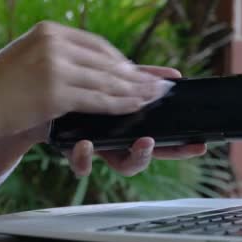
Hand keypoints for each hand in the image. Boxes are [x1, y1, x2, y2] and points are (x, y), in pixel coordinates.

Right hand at [0, 21, 173, 142]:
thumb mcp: (27, 59)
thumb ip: (57, 58)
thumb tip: (89, 68)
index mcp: (49, 31)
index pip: (97, 45)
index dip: (121, 60)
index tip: (137, 71)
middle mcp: (55, 43)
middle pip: (107, 61)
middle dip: (136, 75)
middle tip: (160, 83)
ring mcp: (55, 66)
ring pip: (106, 80)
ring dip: (134, 90)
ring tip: (154, 96)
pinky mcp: (55, 92)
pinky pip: (97, 99)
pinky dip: (119, 104)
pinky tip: (135, 107)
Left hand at [64, 66, 206, 176]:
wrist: (42, 99)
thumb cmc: (83, 94)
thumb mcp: (114, 84)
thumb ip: (142, 80)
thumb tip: (172, 76)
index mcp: (130, 128)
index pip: (163, 141)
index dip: (181, 146)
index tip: (199, 144)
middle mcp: (118, 143)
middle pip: (145, 158)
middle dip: (156, 154)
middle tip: (154, 143)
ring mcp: (100, 150)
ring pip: (121, 166)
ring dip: (132, 158)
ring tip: (135, 144)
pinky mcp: (74, 153)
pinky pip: (83, 165)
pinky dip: (86, 158)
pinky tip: (85, 144)